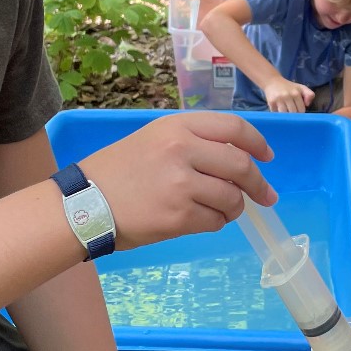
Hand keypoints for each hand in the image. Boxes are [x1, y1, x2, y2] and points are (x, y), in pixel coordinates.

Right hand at [80, 111, 274, 248]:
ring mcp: (181, 185)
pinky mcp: (178, 217)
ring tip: (221, 210)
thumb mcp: (153, 139)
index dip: (257, 143)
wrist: (83, 204)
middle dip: (258, 184)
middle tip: (265, 196)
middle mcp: (182, 150)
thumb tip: (238, 159)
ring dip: (234, 208)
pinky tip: (201, 220)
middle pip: (241, 166)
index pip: (234, 128)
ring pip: (231, 198)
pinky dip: (216, 223)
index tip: (267, 157)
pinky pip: (215, 221)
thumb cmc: (118, 171)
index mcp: (177, 127)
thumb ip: (193, 142)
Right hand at [264, 77, 314, 112]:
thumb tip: (307, 104)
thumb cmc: (289, 87)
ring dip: (286, 116)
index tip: (298, 111)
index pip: (301, 110)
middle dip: (294, 115)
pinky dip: (278, 115)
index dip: (300, 112)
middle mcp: (287, 96)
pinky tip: (279, 111)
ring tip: (286, 113)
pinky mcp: (271, 102)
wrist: (272, 81)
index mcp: (296, 93)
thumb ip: (310, 94)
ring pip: (285, 115)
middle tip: (292, 113)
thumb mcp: (301, 88)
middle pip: (293, 113)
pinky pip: (276, 113)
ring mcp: (278, 99)